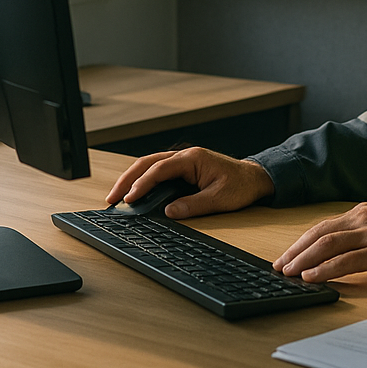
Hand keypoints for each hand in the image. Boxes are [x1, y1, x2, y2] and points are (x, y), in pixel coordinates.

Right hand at [105, 147, 273, 218]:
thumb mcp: (219, 199)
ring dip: (132, 178)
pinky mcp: (183, 168)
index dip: (142, 184)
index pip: (160, 168)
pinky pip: (158, 170)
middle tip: (111, 198)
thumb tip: (169, 212)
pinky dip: (143, 179)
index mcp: (193, 158)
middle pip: (148, 162)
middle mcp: (185, 155)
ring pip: (150, 164)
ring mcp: (183, 160)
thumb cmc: (240, 185)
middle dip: (128, 179)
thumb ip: (194, 205)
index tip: (129, 199)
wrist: (255, 178)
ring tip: (116, 196)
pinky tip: (134, 192)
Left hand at [273, 203, 366, 281]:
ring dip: (303, 260)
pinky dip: (324, 269)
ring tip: (288, 273)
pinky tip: (312, 277)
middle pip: (320, 233)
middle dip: (295, 250)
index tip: (288, 255)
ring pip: (327, 245)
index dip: (302, 241)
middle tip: (279, 266)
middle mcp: (365, 217)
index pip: (325, 225)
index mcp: (365, 211)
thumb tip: (342, 250)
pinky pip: (345, 261)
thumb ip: (366, 233)